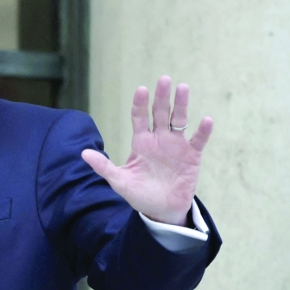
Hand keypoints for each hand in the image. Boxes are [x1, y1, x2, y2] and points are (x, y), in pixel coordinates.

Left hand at [81, 75, 212, 225]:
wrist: (161, 210)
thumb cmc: (139, 194)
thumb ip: (103, 166)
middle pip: (160, 113)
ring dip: (181, 105)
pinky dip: (203, 131)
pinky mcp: (192, 156)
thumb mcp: (119, 181)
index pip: (139, 118)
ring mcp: (176, 146)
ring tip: (183, 88)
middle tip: (164, 79)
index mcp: (141, 143)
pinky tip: (206, 120)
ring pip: (179, 120)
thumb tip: (83, 153)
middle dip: (161, 97)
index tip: (141, 90)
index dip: (140, 104)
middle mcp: (159, 139)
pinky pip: (198, 140)